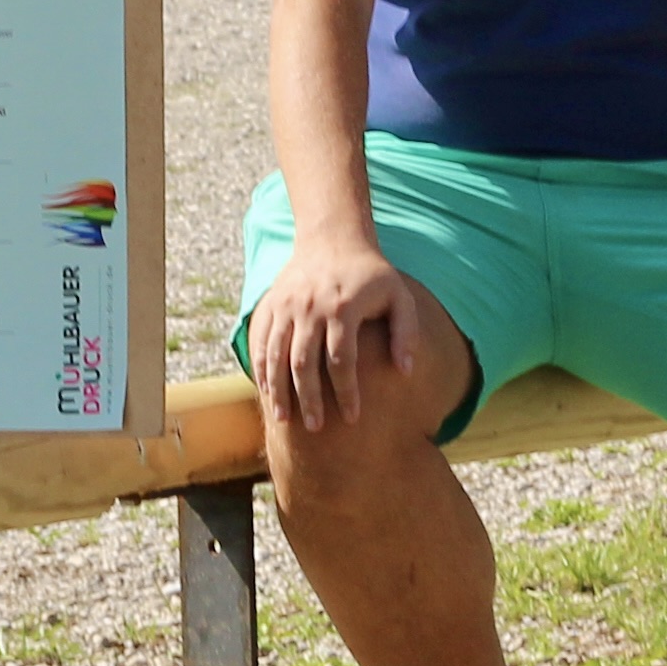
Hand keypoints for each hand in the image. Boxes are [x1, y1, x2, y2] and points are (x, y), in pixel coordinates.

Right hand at [249, 227, 420, 439]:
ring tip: (284, 420)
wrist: (333, 237)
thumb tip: (406, 372)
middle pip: (304, 362)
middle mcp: (311, 308)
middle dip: (309, 399)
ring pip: (276, 354)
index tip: (353, 418)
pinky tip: (267, 392)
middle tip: (315, 428)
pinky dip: (260, 367)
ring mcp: (287, 305)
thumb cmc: (372, 274)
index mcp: (343, 308)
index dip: (347, 392)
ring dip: (279, 389)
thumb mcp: (399, 296)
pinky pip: (260, 340)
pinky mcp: (272, 303)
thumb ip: (405, 333)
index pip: (342, 360)